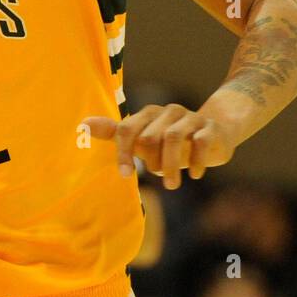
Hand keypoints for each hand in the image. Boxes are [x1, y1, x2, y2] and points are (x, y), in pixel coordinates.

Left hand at [82, 104, 235, 189]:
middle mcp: (169, 112)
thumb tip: (82, 124)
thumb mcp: (142, 137)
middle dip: (152, 162)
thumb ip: (114, 132)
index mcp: (149, 113)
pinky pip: (200, 142)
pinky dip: (196, 162)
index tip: (126, 175)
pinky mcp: (209, 128)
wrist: (214, 133)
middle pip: (150, 137)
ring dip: (171, 166)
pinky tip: (196, 176)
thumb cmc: (170, 140)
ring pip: (174, 139)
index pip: (127, 130)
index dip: (124, 153)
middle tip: (158, 175)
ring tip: (172, 185)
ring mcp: (191, 118)